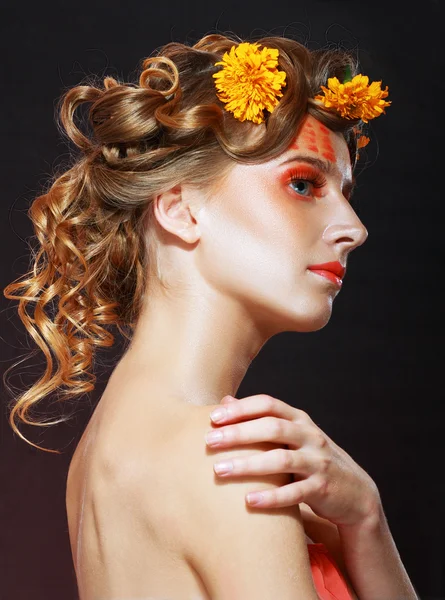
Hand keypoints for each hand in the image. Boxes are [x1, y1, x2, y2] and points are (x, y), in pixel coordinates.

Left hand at [205, 394, 380, 526]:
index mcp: (299, 420)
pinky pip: (295, 492)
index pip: (269, 404)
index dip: (241, 409)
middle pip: (272, 428)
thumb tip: (224, 402)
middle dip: (239, 433)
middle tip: (209, 441)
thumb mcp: (291, 434)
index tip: (213, 418)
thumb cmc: (311, 458)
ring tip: (219, 470)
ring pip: (281, 460)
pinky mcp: (322, 489)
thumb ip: (261, 419)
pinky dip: (271, 497)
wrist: (354, 491)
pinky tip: (248, 501)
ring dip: (248, 464)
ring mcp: (318, 461)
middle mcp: (310, 436)